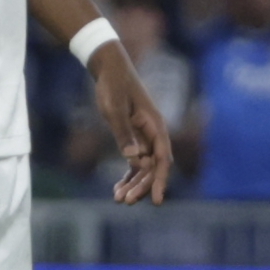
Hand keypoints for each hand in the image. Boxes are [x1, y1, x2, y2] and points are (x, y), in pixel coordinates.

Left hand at [90, 44, 172, 203]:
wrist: (108, 67)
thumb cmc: (113, 84)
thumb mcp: (115, 108)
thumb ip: (124, 133)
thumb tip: (133, 160)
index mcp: (154, 125)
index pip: (162, 159)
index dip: (159, 181)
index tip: (155, 200)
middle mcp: (152, 133)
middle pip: (153, 167)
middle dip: (141, 186)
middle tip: (125, 202)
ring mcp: (143, 136)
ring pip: (143, 168)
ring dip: (134, 184)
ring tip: (119, 199)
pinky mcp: (132, 137)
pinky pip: (134, 162)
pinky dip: (127, 175)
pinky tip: (117, 188)